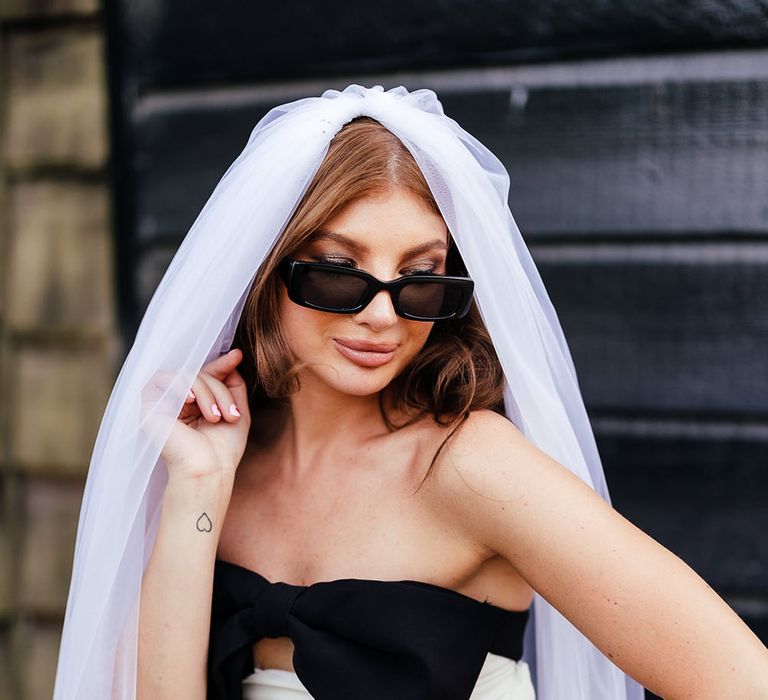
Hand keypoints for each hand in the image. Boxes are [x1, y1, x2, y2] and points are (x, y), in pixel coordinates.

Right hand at [144, 349, 251, 484]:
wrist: (207, 471)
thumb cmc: (223, 450)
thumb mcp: (238, 411)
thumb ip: (234, 385)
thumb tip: (233, 356)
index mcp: (195, 406)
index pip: (206, 375)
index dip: (221, 364)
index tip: (237, 355)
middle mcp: (177, 403)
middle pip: (201, 374)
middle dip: (220, 390)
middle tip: (231, 416)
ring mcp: (163, 404)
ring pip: (187, 375)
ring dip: (207, 392)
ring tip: (215, 418)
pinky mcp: (148, 406)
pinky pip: (164, 378)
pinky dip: (181, 385)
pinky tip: (190, 401)